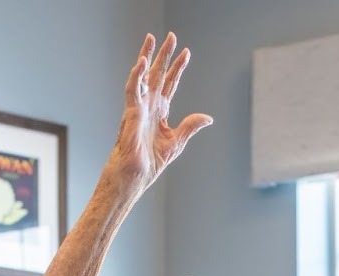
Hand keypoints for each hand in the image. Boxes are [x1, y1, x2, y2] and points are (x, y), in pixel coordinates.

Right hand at [107, 33, 212, 192]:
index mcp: (159, 112)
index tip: (186, 53)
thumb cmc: (150, 162)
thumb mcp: (177, 142)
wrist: (135, 176)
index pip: (170, 84)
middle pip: (158, 74)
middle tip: (171, 36)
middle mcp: (149, 105)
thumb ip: (190, 126)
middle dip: (165, 55)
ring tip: (152, 38)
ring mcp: (139, 107)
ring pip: (143, 75)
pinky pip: (132, 90)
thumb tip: (207, 117)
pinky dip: (137, 75)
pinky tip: (142, 62)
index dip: (178, 68)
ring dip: (147, 56)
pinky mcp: (131, 113)